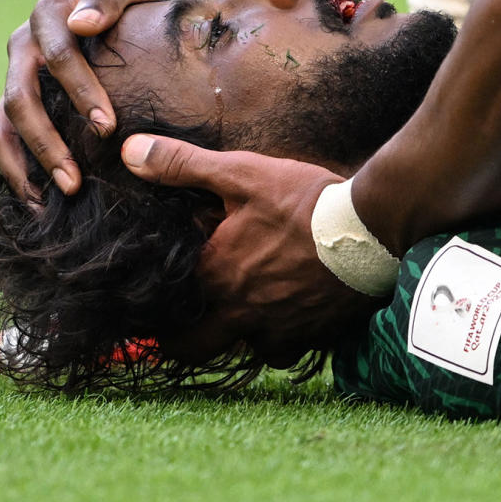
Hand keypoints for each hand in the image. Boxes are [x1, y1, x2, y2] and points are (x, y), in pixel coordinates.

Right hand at [0, 0, 162, 196]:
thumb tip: (83, 23)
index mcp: (47, 16)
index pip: (57, 57)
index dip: (80, 92)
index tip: (107, 128)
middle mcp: (23, 46)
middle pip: (19, 99)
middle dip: (45, 143)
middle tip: (74, 183)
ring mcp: (19, 71)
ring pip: (2, 122)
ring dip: (23, 164)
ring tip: (48, 202)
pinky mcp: (24, 91)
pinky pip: (7, 131)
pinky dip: (18, 164)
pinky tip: (40, 196)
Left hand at [120, 134, 380, 365]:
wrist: (370, 231)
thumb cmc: (304, 201)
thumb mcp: (241, 174)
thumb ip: (183, 166)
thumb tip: (130, 152)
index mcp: (215, 277)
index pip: (167, 308)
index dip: (157, 309)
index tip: (154, 308)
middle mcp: (240, 313)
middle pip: (196, 347)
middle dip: (184, 341)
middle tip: (185, 328)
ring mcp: (278, 330)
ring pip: (248, 348)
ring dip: (244, 334)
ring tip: (251, 310)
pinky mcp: (313, 337)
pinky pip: (288, 350)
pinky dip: (285, 337)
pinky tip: (292, 314)